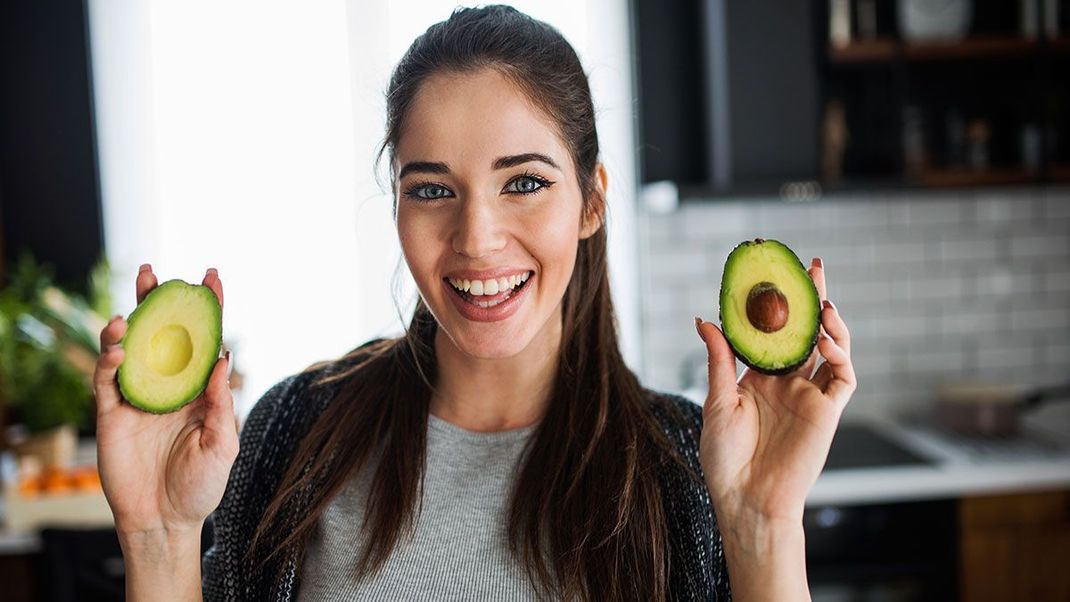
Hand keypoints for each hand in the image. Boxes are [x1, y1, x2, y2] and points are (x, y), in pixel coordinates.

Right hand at [94, 264, 237, 536]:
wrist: (165, 521)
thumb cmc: (201, 485)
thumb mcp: (223, 445)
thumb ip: (222, 404)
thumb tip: (224, 359)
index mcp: (199, 389)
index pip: (204, 339)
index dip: (207, 307)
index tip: (212, 276)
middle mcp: (168, 386)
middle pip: (159, 333)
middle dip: (155, 301)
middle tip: (151, 272)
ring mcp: (137, 398)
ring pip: (127, 350)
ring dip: (124, 327)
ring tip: (124, 314)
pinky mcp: (111, 415)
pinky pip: (106, 380)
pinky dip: (108, 361)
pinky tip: (117, 349)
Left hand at [695, 258, 855, 525]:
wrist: (746, 499)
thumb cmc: (725, 458)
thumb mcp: (717, 401)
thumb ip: (719, 359)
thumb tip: (705, 319)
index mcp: (758, 378)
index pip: (772, 332)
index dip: (776, 305)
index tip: (771, 274)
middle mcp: (787, 382)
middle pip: (805, 332)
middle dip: (811, 299)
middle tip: (811, 266)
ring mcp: (809, 395)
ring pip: (830, 348)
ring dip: (830, 322)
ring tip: (822, 298)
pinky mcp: (828, 412)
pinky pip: (843, 377)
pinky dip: (840, 355)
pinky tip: (826, 340)